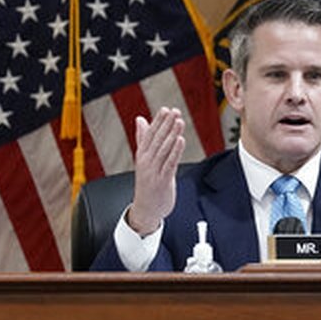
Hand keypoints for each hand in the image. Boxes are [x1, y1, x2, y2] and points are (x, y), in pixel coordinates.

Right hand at [127, 107, 185, 235]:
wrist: (145, 209)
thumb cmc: (147, 184)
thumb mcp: (144, 160)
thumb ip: (143, 139)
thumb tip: (140, 119)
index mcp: (142, 155)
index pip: (150, 135)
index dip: (159, 122)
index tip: (166, 109)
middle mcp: (147, 161)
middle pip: (157, 139)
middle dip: (166, 124)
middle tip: (174, 111)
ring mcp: (154, 171)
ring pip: (163, 149)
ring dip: (172, 134)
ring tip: (179, 121)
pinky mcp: (162, 180)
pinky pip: (169, 163)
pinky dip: (175, 151)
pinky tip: (180, 140)